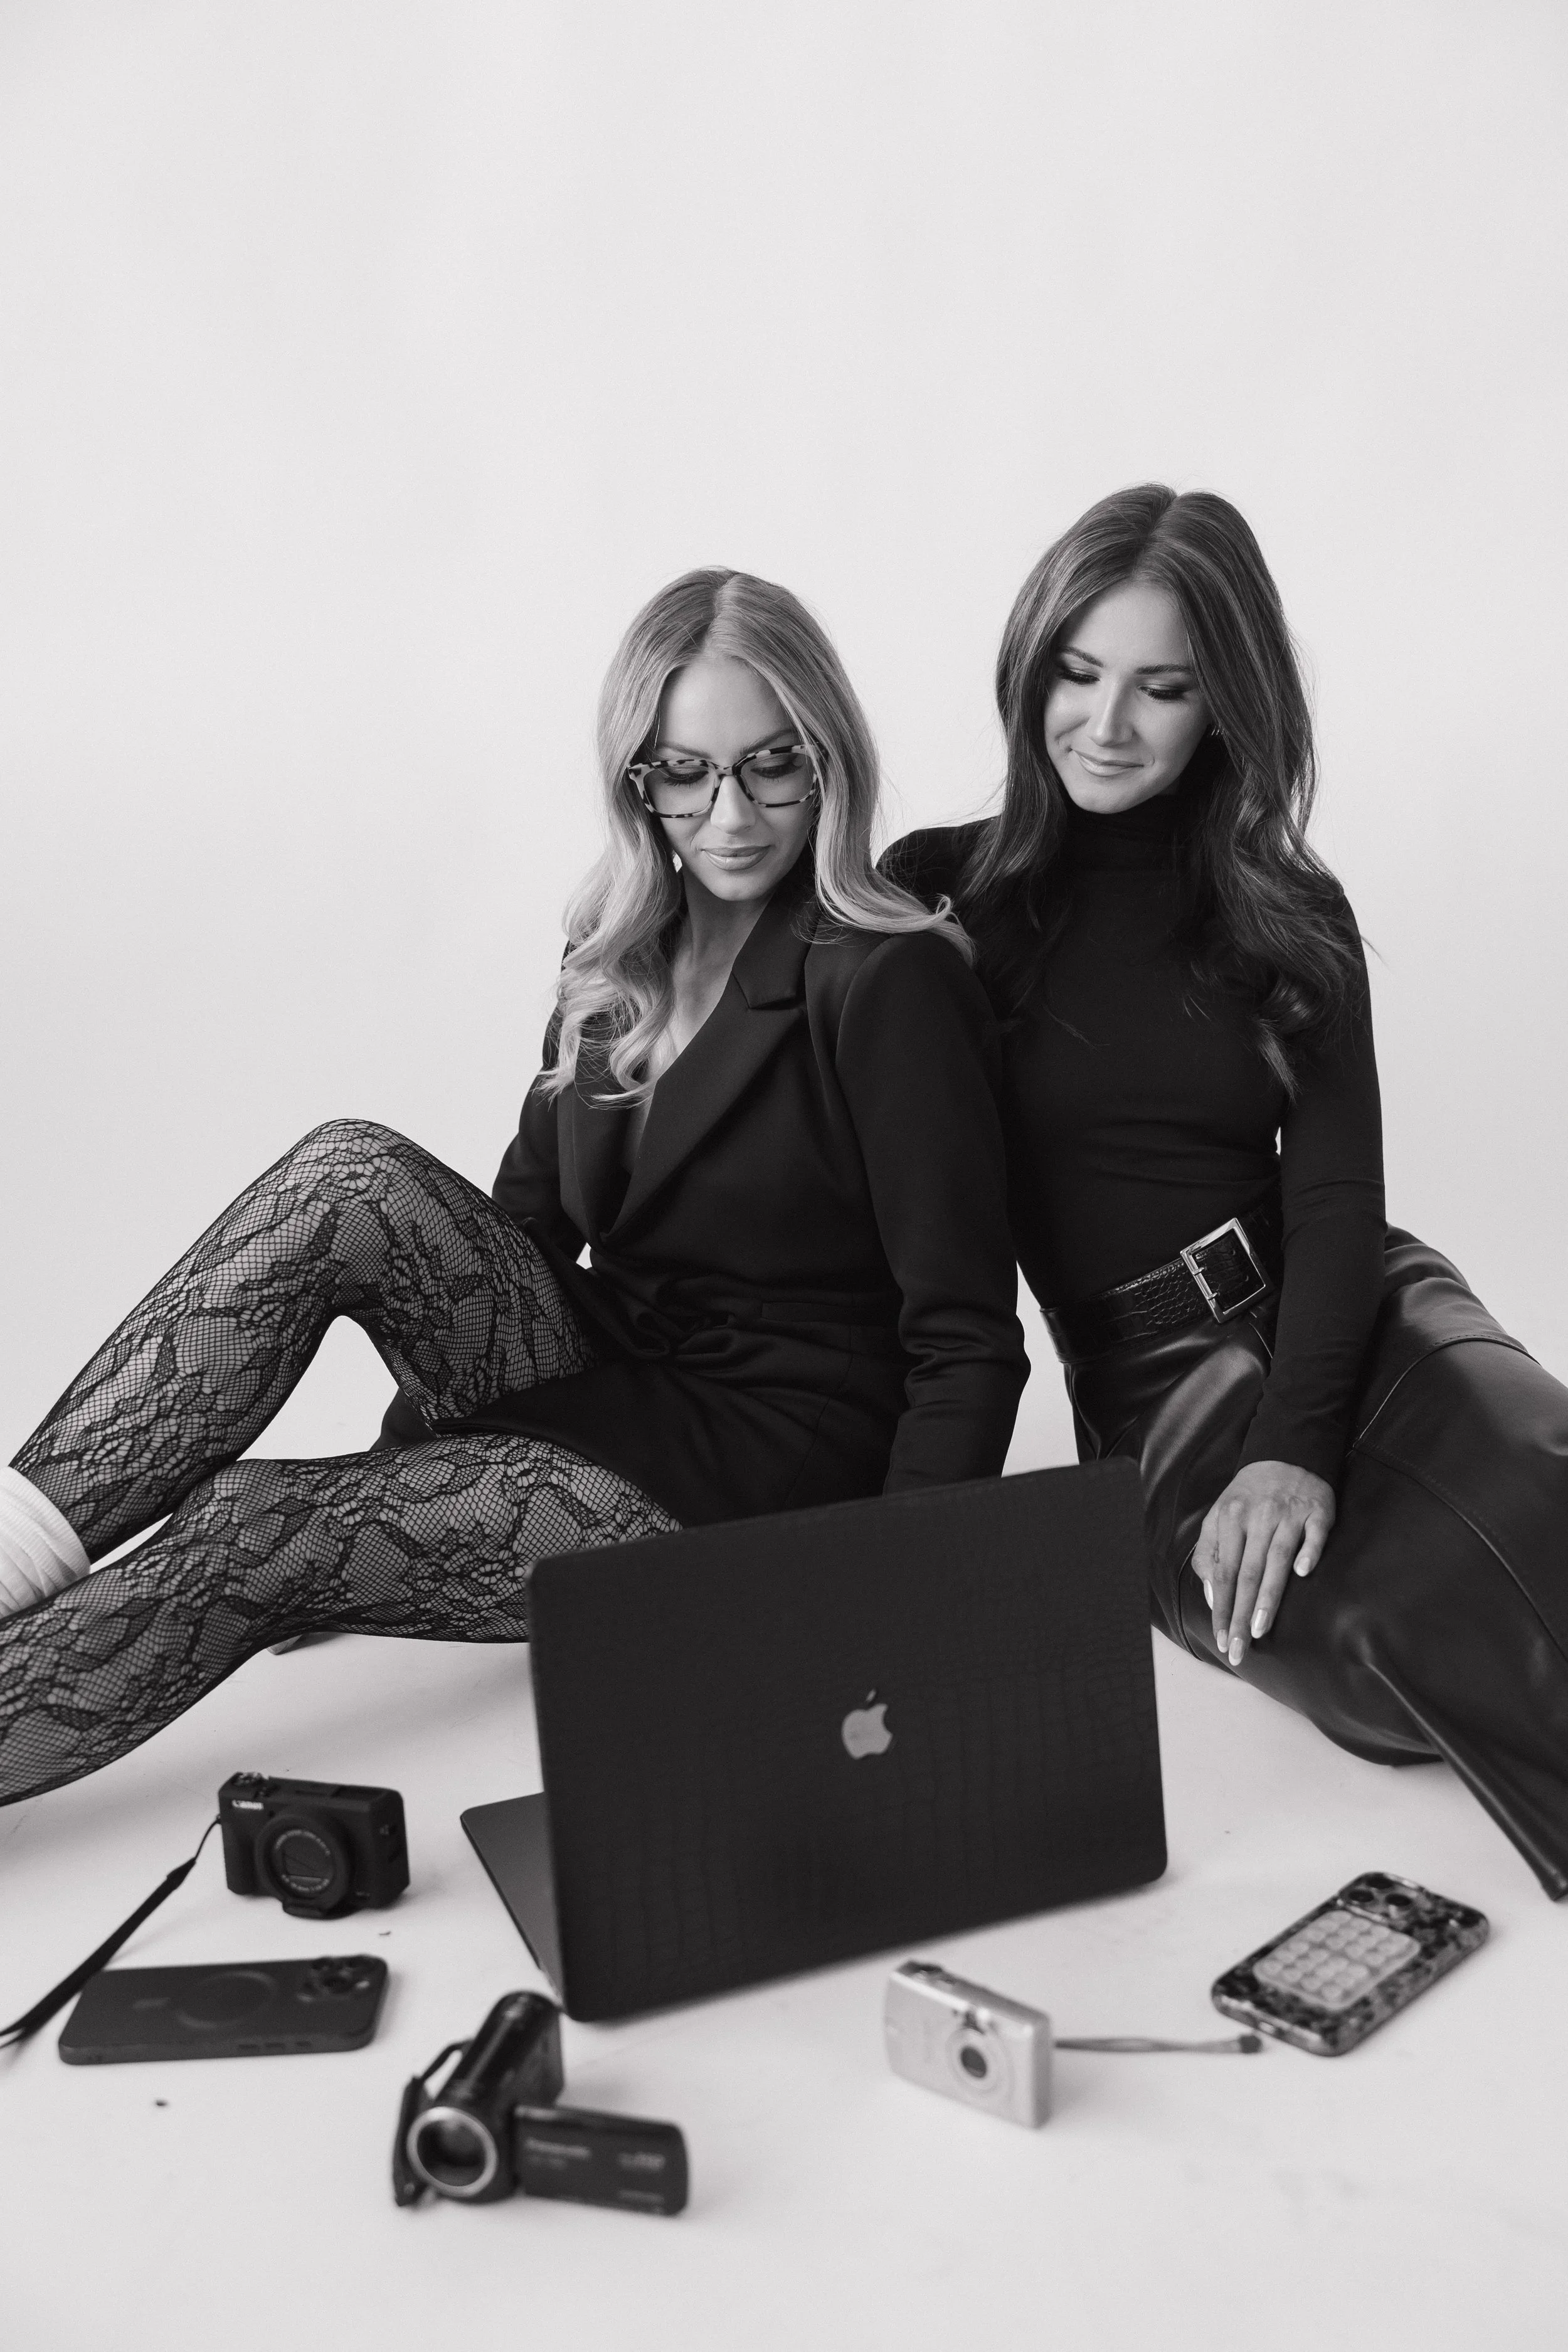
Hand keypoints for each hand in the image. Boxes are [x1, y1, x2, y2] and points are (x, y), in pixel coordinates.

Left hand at [1193, 1460, 1334, 1668]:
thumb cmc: (1249, 1495)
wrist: (1287, 1453)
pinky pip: (1315, 1534)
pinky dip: (1309, 1552)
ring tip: (1260, 1628)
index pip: (1223, 1572)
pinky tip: (1304, 1574)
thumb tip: (1212, 1597)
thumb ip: (1210, 1553)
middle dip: (1240, 1614)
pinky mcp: (1318, 1511)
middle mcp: (1258, 1518)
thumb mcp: (1220, 1516)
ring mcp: (1290, 1514)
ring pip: (1277, 1558)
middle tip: (1238, 1648)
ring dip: (1268, 1595)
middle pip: (1247, 1572)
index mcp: (1230, 1519)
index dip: (1221, 1608)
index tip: (1221, 1639)